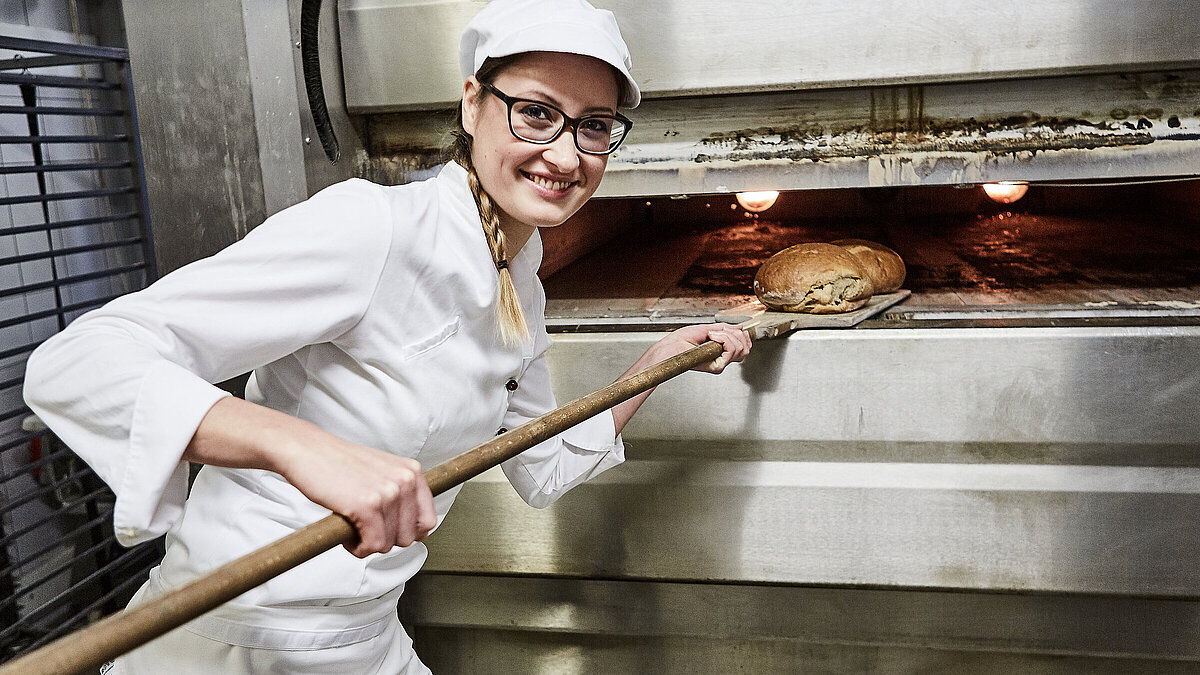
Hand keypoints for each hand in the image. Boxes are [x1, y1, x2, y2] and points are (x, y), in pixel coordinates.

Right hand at [275, 438, 437, 556]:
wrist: (307, 450)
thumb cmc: (339, 464)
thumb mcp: (383, 472)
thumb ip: (401, 495)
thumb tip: (414, 530)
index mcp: (412, 472)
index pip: (427, 520)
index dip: (407, 533)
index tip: (388, 532)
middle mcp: (405, 481)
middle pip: (409, 537)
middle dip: (384, 539)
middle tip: (363, 527)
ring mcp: (388, 493)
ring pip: (389, 544)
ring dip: (367, 543)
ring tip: (352, 526)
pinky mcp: (367, 506)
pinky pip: (372, 546)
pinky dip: (357, 548)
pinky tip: (346, 532)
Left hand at [652, 322, 751, 373]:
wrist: (671, 347)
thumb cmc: (681, 340)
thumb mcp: (707, 329)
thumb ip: (724, 329)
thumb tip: (739, 327)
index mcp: (721, 352)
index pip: (744, 347)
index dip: (744, 337)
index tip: (735, 329)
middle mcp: (722, 359)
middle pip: (745, 349)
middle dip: (736, 334)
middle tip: (718, 331)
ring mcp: (720, 363)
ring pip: (740, 349)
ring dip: (728, 336)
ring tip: (711, 335)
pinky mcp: (716, 367)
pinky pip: (730, 350)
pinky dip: (723, 339)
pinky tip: (711, 338)